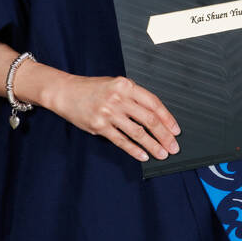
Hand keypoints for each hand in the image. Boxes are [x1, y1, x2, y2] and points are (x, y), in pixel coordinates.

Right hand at [50, 73, 180, 162]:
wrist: (66, 92)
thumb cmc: (93, 88)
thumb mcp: (115, 84)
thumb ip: (133, 97)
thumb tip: (155, 117)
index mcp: (126, 85)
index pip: (153, 103)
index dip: (167, 118)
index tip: (176, 130)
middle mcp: (119, 98)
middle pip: (149, 119)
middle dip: (164, 135)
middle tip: (173, 146)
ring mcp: (108, 112)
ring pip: (137, 132)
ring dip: (152, 145)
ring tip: (162, 154)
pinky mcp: (99, 125)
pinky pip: (121, 140)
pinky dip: (134, 150)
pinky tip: (143, 155)